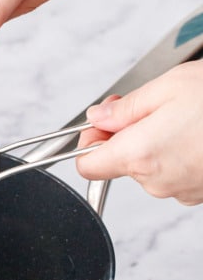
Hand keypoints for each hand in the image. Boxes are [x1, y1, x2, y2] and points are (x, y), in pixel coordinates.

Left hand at [76, 61, 202, 205]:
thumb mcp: (170, 85)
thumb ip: (126, 107)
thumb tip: (100, 115)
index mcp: (139, 153)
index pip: (87, 165)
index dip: (89, 142)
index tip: (102, 123)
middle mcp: (155, 180)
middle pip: (122, 163)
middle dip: (130, 134)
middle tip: (154, 106)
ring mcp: (179, 191)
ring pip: (151, 168)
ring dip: (159, 143)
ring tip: (188, 117)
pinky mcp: (200, 194)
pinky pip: (177, 174)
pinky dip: (182, 155)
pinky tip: (201, 134)